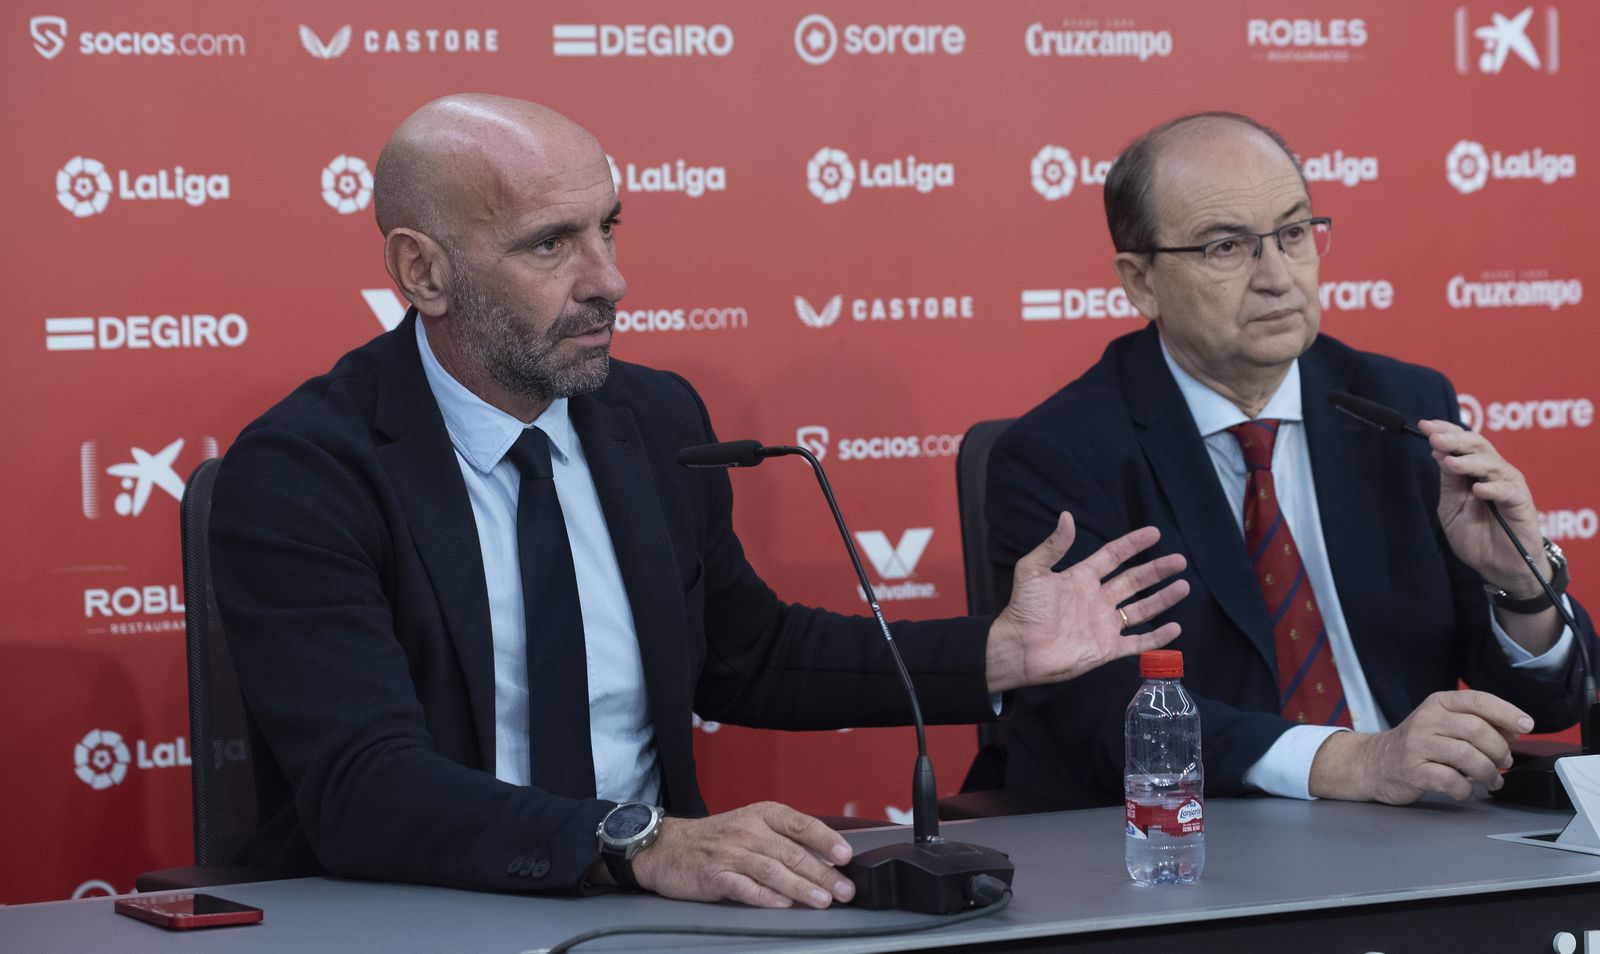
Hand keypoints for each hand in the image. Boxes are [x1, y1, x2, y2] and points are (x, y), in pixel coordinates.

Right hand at [629, 802, 854, 908]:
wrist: (667, 846)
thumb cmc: (716, 838)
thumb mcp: (751, 825)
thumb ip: (784, 839)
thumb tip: (826, 859)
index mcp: (762, 814)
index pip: (801, 824)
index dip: (826, 840)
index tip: (846, 855)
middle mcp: (748, 830)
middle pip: (791, 852)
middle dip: (822, 873)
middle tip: (844, 889)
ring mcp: (730, 853)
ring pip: (772, 870)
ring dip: (800, 887)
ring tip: (822, 900)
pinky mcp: (714, 875)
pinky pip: (744, 887)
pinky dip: (765, 897)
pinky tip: (782, 905)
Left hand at [986, 512, 1188, 692]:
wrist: (1019, 648)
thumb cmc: (1024, 609)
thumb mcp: (1032, 571)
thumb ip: (1052, 546)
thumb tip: (1067, 516)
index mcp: (1082, 578)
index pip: (1113, 556)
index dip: (1132, 544)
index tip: (1154, 533)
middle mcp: (1098, 599)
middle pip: (1134, 581)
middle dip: (1157, 570)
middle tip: (1180, 560)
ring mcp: (1104, 624)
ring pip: (1141, 609)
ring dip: (1163, 599)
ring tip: (1184, 586)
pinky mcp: (1107, 649)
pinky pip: (1137, 642)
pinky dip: (1157, 637)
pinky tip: (1175, 627)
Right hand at [1308, 690, 1533, 802]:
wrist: (1373, 763)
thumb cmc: (1417, 744)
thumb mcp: (1444, 724)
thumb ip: (1477, 723)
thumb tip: (1515, 729)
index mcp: (1438, 704)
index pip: (1478, 700)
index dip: (1506, 712)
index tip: (1526, 726)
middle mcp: (1426, 720)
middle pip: (1476, 730)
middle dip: (1499, 750)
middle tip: (1504, 762)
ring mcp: (1417, 745)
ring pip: (1467, 756)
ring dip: (1488, 772)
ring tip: (1491, 780)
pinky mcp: (1412, 770)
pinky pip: (1451, 781)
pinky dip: (1467, 790)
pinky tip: (1467, 790)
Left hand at [1418, 419, 1547, 595]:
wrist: (1498, 568)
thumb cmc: (1476, 537)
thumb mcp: (1452, 507)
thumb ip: (1448, 481)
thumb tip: (1437, 451)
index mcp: (1475, 471)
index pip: (1463, 443)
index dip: (1445, 431)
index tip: (1424, 426)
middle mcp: (1494, 473)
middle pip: (1478, 446)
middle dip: (1455, 439)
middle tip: (1434, 438)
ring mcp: (1509, 487)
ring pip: (1493, 464)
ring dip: (1470, 461)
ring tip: (1450, 461)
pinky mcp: (1522, 505)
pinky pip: (1509, 492)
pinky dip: (1493, 488)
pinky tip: (1477, 489)